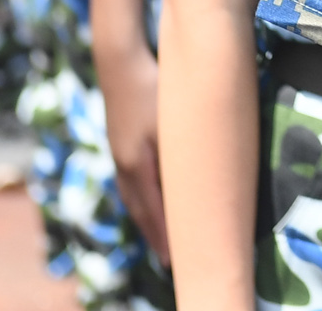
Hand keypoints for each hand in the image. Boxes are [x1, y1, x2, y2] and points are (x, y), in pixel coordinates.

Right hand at [97, 40, 170, 264]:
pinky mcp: (122, 141)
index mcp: (137, 167)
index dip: (165, 237)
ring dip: (148, 218)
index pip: (154, 212)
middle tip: (169, 259)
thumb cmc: (153, 88)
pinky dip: (143, 198)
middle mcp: (126, 166)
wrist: (120, 61)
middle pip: (141, 210)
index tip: (175, 261)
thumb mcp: (173, 122)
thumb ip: (184, 153)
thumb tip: (200, 181)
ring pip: (135, 197)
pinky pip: (133, 181)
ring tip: (161, 236)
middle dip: (156, 235)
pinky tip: (150, 198)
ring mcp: (121, 153)